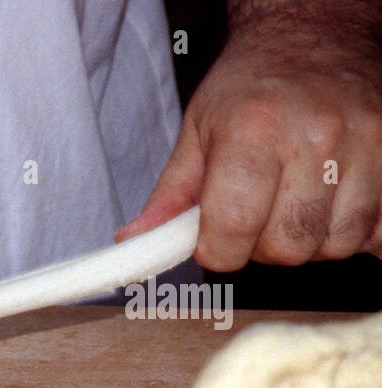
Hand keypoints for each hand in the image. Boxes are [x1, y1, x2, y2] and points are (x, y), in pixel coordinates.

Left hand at [117, 9, 381, 269]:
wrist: (316, 35)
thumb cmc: (252, 85)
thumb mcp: (198, 130)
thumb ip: (170, 196)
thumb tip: (133, 244)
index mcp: (253, 131)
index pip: (233, 230)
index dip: (217, 250)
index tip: (215, 238)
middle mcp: (316, 137)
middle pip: (288, 247)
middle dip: (264, 247)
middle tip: (259, 215)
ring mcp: (367, 145)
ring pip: (337, 244)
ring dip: (312, 241)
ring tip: (296, 203)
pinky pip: (381, 231)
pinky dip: (359, 232)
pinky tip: (336, 206)